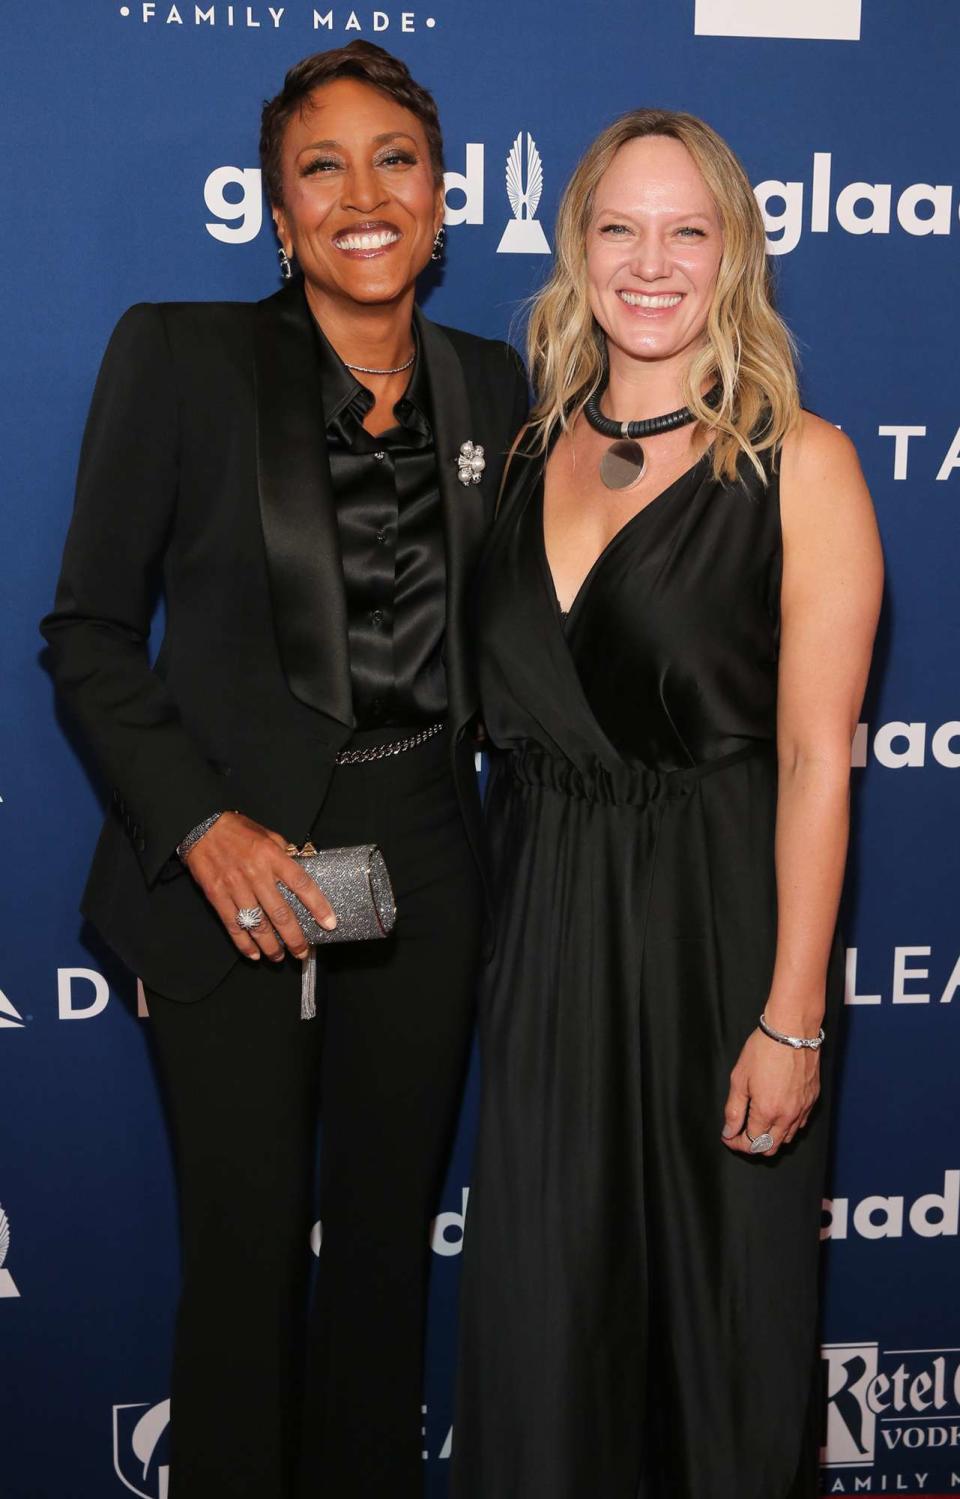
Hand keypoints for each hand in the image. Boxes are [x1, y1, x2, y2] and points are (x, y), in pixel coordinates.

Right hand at [184, 812, 335, 961]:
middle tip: (302, 952)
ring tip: (279, 957)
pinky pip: (233, 925)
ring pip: (257, 924)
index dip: (318, 906)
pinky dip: (244, 943)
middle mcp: (255, 874)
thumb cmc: (237, 830)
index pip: (301, 884)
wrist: (200, 826)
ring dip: (270, 945)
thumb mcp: (267, 834)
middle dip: (294, 937)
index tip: (329, 923)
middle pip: (280, 913)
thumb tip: (301, 868)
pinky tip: (254, 954)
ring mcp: (235, 887)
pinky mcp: (217, 896)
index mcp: (272, 856)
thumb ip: (284, 853)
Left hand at [720, 1027, 820, 1157]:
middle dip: (752, 1145)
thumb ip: (734, 1109)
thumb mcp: (740, 1078)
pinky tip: (776, 1113)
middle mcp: (787, 1115)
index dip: (736, 1143)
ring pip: (786, 1138)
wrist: (791, 1031)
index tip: (728, 1136)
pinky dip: (787, 1126)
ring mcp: (802, 1109)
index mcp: (767, 1111)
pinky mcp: (812, 1100)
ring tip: (757, 1123)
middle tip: (740, 1132)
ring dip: (770, 1137)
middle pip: (770, 1147)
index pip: (751, 1143)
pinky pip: (799, 1124)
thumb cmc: (764, 1050)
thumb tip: (729, 1131)